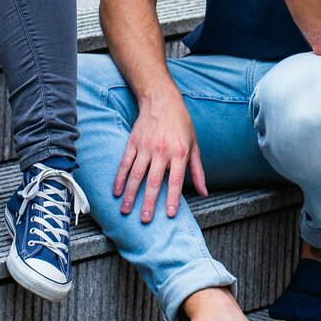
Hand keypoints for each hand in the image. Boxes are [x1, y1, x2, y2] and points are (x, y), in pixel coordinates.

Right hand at [114, 88, 206, 221]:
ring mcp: (145, 147)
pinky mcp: (133, 142)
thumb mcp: (194, 145)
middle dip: (148, 203)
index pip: (175, 181)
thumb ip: (197, 171)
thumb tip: (204, 192)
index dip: (172, 199)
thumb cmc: (181, 123)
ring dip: (130, 194)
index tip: (168, 215)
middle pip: (153, 181)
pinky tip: (116, 191)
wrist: (161, 100)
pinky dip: (119, 178)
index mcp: (179, 153)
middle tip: (145, 220)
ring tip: (126, 210)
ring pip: (136, 175)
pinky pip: (124, 163)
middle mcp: (161, 151)